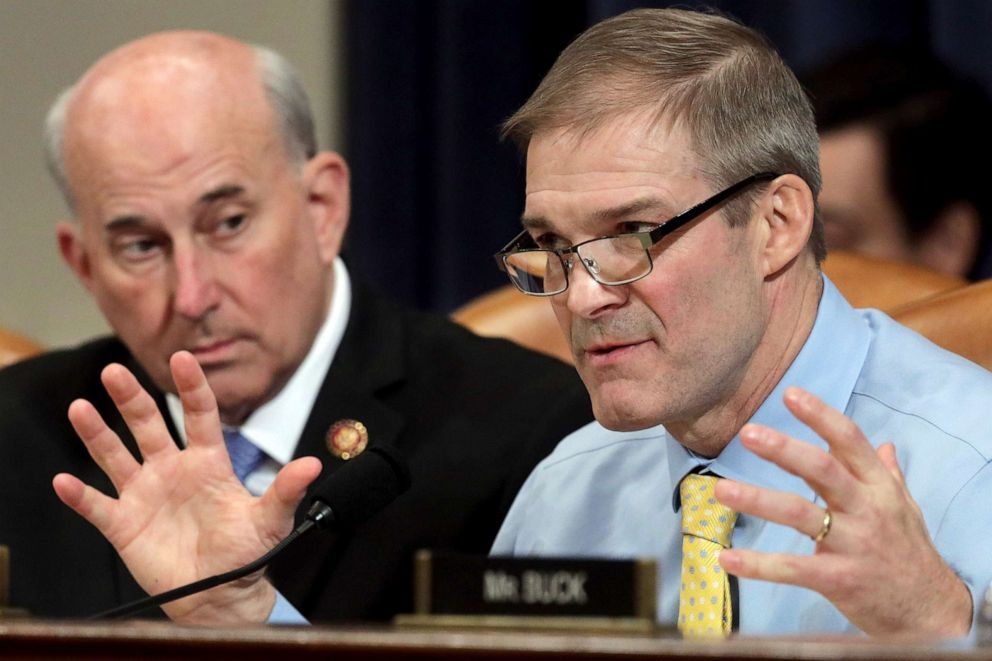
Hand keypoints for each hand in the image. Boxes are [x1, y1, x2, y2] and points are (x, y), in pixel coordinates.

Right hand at [52, 351, 321, 623]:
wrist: (221, 595)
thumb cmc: (246, 552)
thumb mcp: (270, 520)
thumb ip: (285, 491)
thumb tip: (313, 465)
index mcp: (208, 463)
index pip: (199, 415)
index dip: (192, 387)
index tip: (183, 358)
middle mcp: (172, 470)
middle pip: (148, 425)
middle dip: (131, 398)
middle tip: (114, 372)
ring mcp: (145, 495)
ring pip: (115, 456)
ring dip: (97, 433)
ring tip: (80, 408)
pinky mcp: (124, 525)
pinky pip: (97, 506)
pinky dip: (79, 496)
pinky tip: (63, 481)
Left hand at [714, 386, 971, 636]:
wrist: (932, 613)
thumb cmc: (911, 553)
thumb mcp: (907, 509)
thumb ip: (889, 475)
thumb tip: (884, 443)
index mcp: (880, 487)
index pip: (850, 442)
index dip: (821, 416)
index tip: (791, 394)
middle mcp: (866, 510)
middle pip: (822, 470)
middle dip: (784, 450)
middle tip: (747, 433)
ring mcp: (852, 544)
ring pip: (800, 514)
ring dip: (758, 500)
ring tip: (721, 491)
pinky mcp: (839, 579)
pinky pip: (793, 568)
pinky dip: (758, 565)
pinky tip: (726, 558)